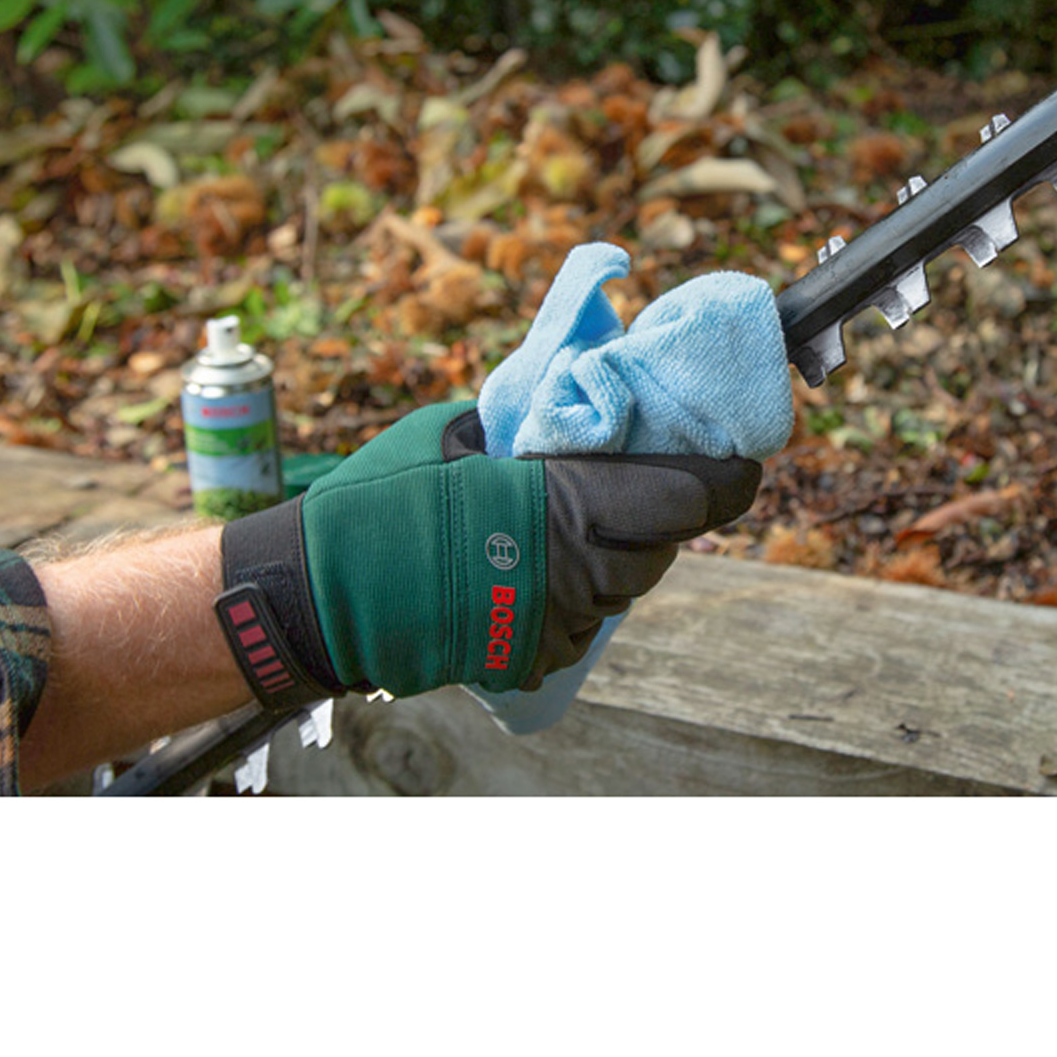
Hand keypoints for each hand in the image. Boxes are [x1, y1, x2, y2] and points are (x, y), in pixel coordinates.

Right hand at [218, 402, 761, 701]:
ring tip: (578, 521)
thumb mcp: (461, 431)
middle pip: (668, 544)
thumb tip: (579, 395)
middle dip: (667, 511)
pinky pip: (585, 622)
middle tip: (643, 479)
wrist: (319, 595)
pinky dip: (577, 595)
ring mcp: (560, 625)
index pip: (693, 496)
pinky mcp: (536, 661)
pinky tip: (534, 568)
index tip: (737, 457)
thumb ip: (534, 424)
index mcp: (570, 503)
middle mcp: (580, 572)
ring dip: (621, 554)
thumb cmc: (382, 499)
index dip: (725, 476)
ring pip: (629, 587)